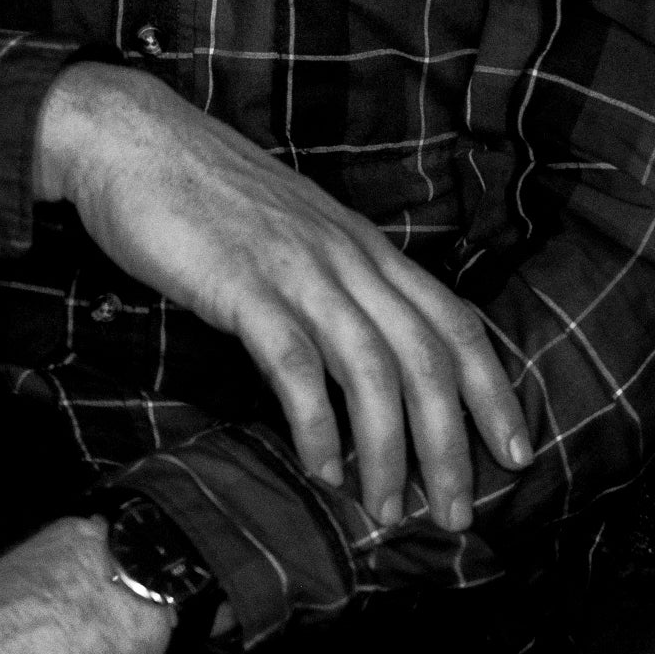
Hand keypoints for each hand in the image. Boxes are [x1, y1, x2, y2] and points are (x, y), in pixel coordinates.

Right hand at [36, 61, 532, 538]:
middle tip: (459, 513)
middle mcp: (349, 259)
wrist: (137, 140)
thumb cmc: (210, 199)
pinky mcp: (244, 287)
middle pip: (428, 358)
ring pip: (373, 369)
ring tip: (388, 512)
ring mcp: (300, 271)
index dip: (492, 390)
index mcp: (368, 249)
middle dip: (452, 443)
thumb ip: (334, 287)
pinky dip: (317, 424)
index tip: (517, 451)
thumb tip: (362, 363)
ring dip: (389, 449)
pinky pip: (296, 365)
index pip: (455, 323)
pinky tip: (321, 469)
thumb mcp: (297, 238)